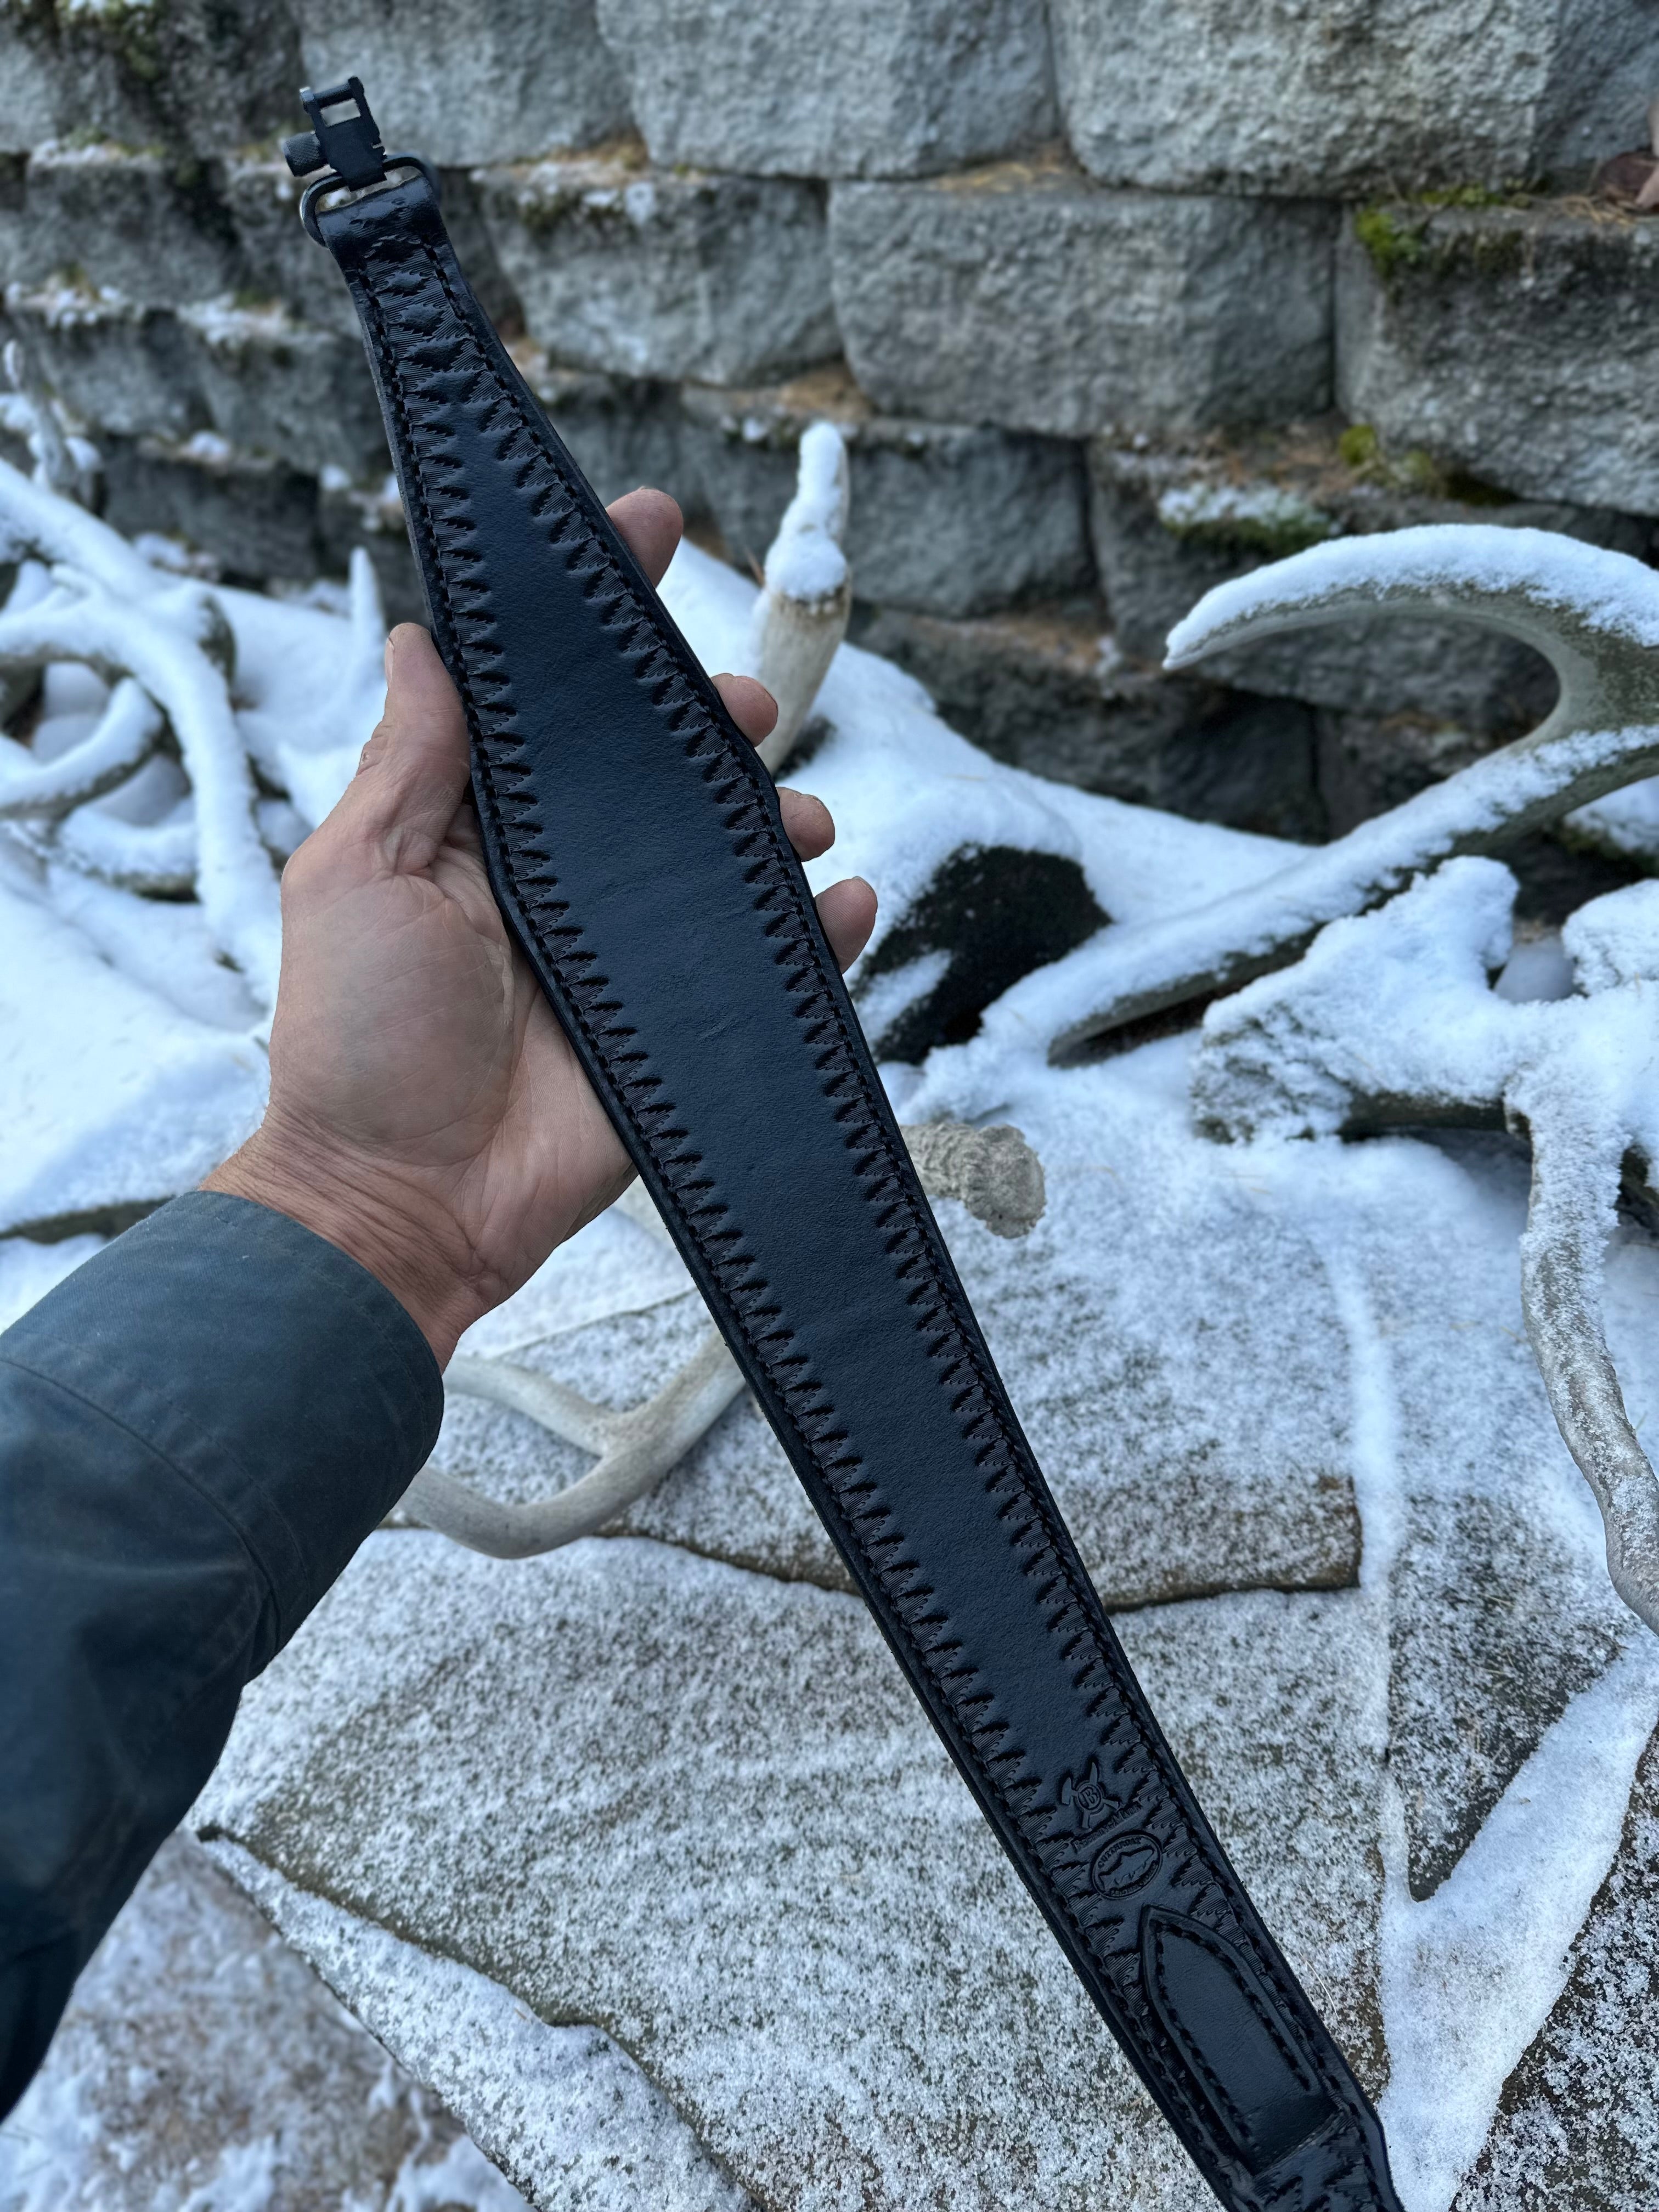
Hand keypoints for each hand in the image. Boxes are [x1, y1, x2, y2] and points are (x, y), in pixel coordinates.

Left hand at [205, 490, 876, 1365]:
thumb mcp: (357, 875)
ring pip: (732, 858)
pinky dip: (826, 933)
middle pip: (661, 769)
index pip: (551, 699)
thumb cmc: (358, 1039)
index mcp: (486, 829)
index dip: (599, 616)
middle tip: (741, 708)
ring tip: (802, 819)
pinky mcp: (685, 1026)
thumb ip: (411, 762)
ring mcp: (632, 953)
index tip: (646, 527)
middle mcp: (566, 878)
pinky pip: (778, 965)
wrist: (405, 1201)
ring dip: (781, 820)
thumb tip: (429, 635)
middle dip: (713, 720)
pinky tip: (848, 903)